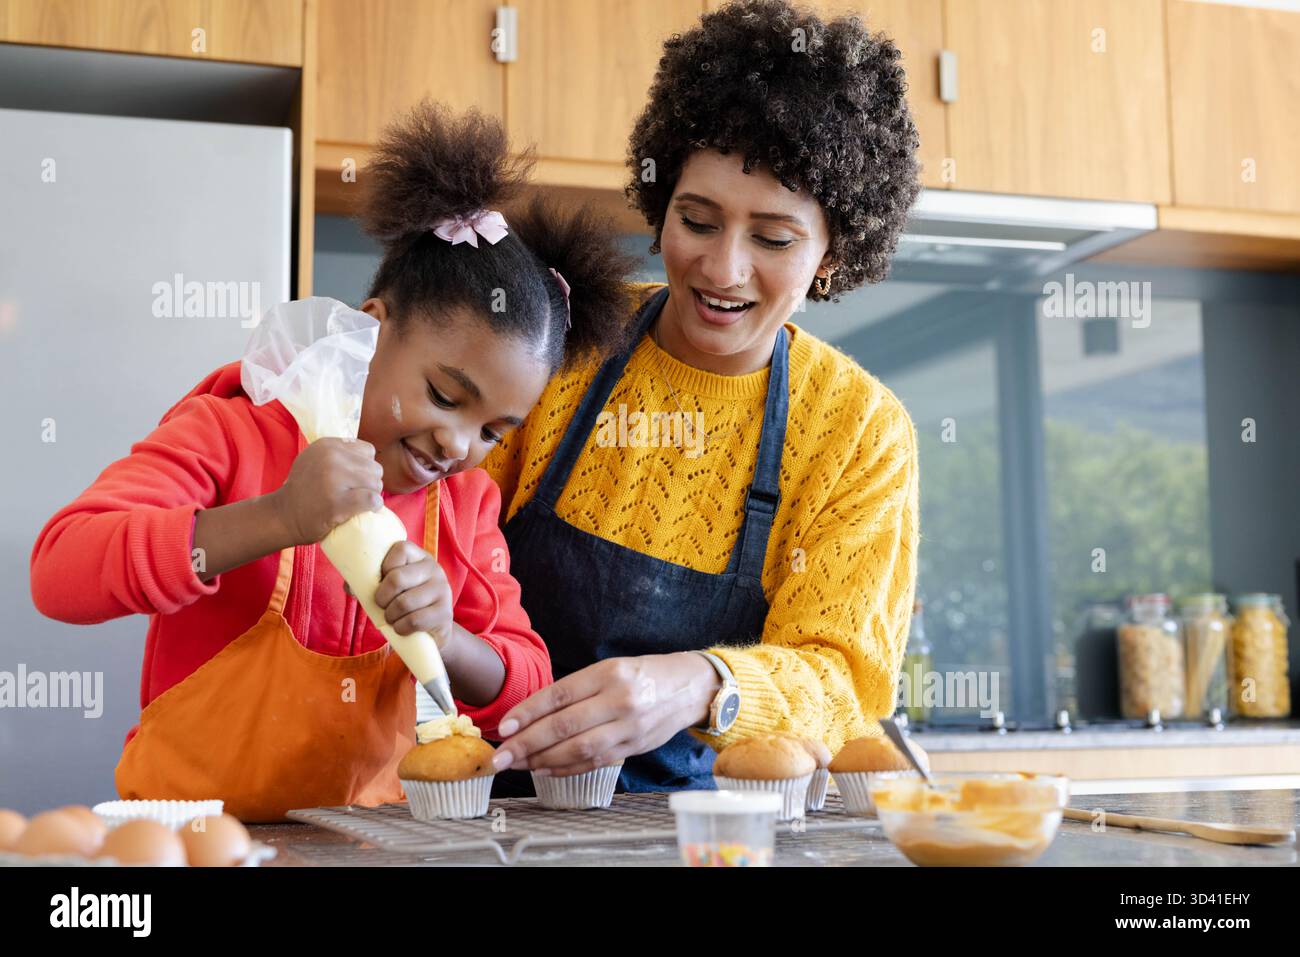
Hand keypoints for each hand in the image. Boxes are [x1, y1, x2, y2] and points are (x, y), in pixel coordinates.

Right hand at [269, 437, 383, 545]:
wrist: (283, 515)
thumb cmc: (304, 488)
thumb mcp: (315, 458)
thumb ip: (339, 452)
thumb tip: (369, 453)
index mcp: (327, 445)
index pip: (368, 451)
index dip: (365, 466)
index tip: (353, 478)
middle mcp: (330, 458)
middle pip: (375, 468)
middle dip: (370, 482)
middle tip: (356, 493)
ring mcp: (333, 479)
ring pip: (376, 484)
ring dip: (371, 495)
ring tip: (356, 502)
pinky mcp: (336, 502)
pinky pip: (372, 500)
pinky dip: (373, 506)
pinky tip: (363, 510)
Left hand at [373, 540, 453, 646]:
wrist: (432, 630)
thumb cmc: (405, 604)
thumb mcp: (390, 588)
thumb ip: (369, 583)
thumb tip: (350, 586)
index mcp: (419, 557)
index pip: (400, 550)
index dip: (383, 567)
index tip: (380, 581)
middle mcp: (434, 569)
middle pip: (397, 578)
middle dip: (381, 598)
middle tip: (382, 606)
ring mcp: (442, 589)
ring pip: (404, 602)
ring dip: (390, 616)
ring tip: (391, 619)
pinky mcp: (444, 612)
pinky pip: (414, 620)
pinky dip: (401, 628)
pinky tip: (401, 628)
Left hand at [491, 653, 721, 776]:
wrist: (690, 687)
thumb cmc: (644, 674)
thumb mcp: (611, 667)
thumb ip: (576, 689)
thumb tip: (532, 713)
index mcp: (610, 673)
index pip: (560, 694)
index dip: (529, 712)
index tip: (506, 726)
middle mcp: (620, 700)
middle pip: (565, 726)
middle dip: (527, 743)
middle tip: (501, 756)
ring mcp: (629, 728)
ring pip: (578, 749)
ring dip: (542, 760)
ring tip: (517, 764)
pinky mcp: (634, 748)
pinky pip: (594, 762)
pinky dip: (566, 768)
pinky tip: (544, 769)